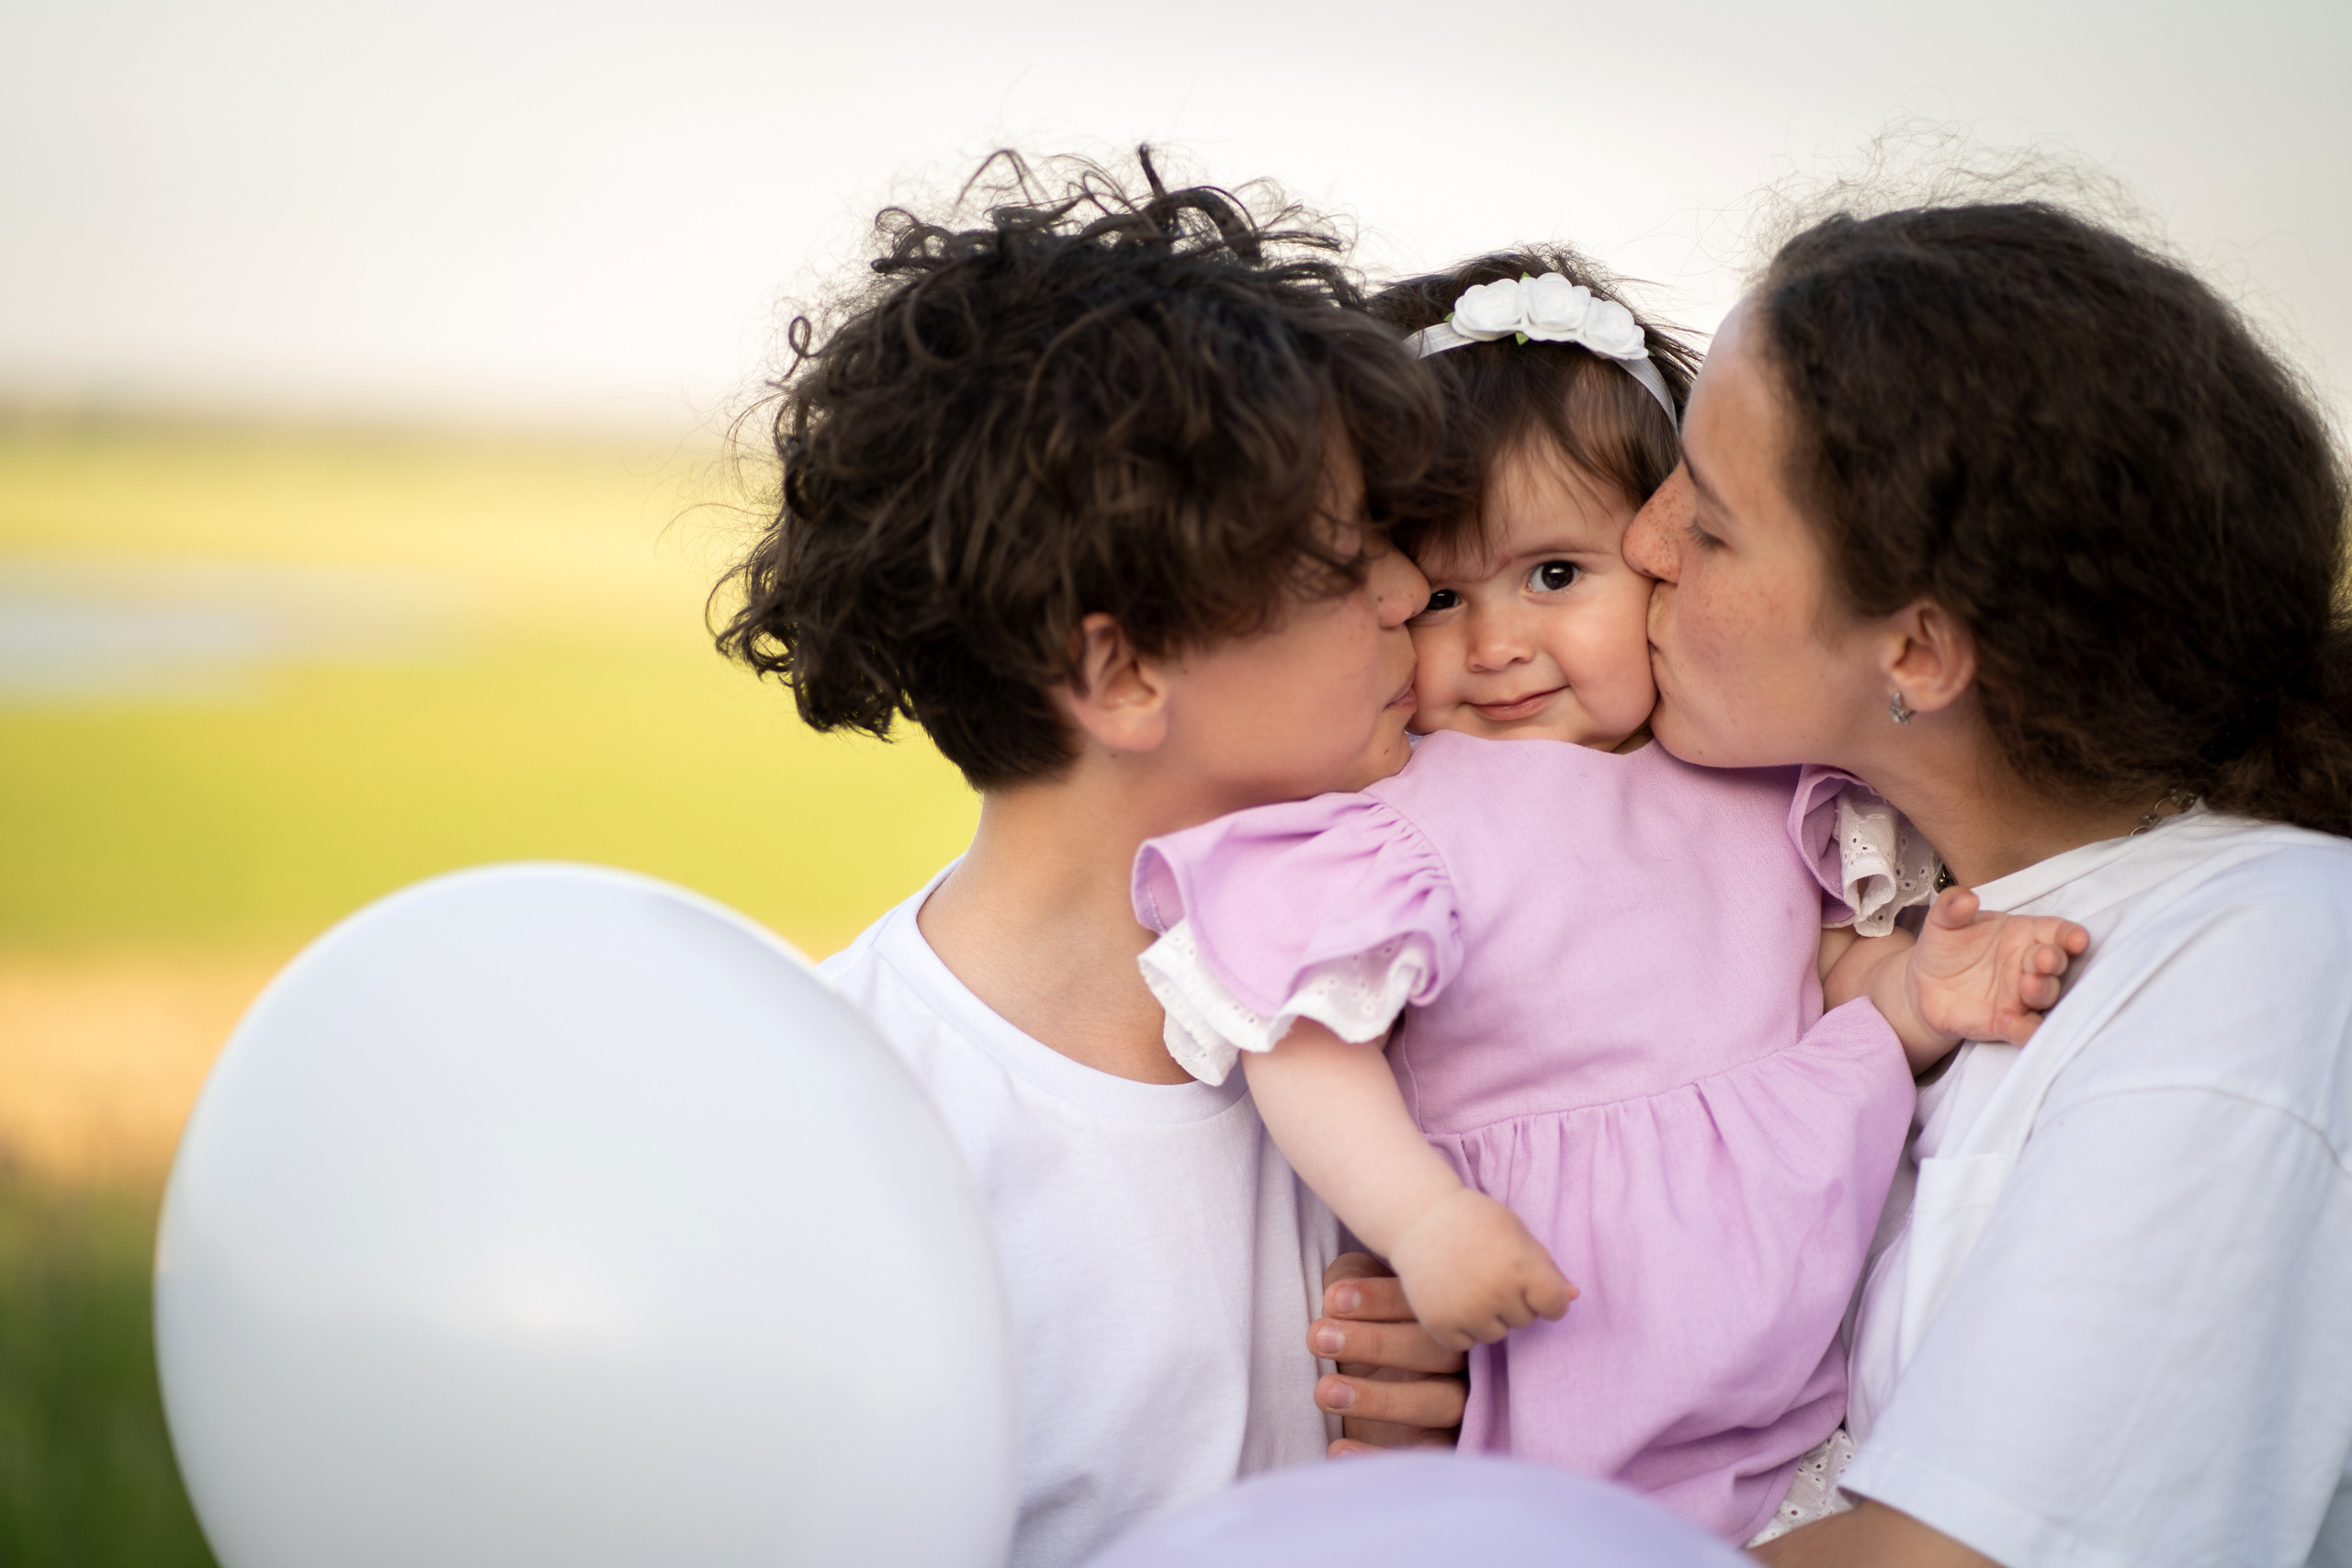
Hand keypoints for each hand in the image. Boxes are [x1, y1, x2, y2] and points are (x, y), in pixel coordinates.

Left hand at [1311, 1254, 1466, 1455]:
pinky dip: (1381, 1455)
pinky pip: (1427, 1456)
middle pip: (1440, 1352)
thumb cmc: (1362, 1324)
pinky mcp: (1443, 1447)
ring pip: (1441, 1402)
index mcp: (1444, 1317)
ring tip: (1324, 1392)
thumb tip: (1340, 1292)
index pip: (1426, 1305)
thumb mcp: (1356, 1293)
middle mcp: (1464, 1360)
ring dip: (1381, 1398)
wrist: (1368, 1377)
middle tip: (1318, 1338)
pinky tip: (1336, 1449)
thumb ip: (1352, 1280)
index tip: (1332, 1300)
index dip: (1381, 1299)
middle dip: (1377, 1343)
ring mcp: (1460, 1405)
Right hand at [1384, 1188, 1575, 1351]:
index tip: (1536, 1288)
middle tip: (1489, 1272)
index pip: (1556, 1306)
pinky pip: (1465, 1344)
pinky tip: (1452, 1299)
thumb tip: (1574, 1297)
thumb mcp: (1516, 1233)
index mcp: (1521, 1266)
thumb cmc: (1473, 1220)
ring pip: (1496, 1335)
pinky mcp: (1440, 1324)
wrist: (1417, 1217)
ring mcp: (1466, 1311)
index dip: (1550, 1299)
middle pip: (1526, 1320)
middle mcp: (1496, 1293)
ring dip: (1489, 1317)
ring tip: (1469, 1285)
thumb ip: (1547, 1266)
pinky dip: (1462, 1328)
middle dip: (1514, 1302)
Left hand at [1906, 888, 2089, 1048]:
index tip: (2078, 938)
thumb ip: (1952, 907)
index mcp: (2023, 935)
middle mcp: (2028, 966)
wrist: (1923, 985)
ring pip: (2046, 997)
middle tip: (2044, 959)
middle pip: (2055, 964)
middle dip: (2054, 961)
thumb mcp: (1943, 922)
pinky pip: (2026, 1031)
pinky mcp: (2008, 1023)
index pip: (2056, 932)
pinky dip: (2024, 1029)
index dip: (2070, 935)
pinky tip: (2005, 1019)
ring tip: (2028, 984)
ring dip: (2042, 991)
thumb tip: (1965, 897)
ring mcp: (2021, 996)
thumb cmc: (1945, 947)